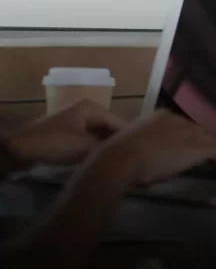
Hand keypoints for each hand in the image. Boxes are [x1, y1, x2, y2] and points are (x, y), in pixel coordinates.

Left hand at [2, 100, 126, 168]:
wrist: (21, 149)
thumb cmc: (55, 143)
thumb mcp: (85, 146)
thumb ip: (107, 147)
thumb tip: (126, 150)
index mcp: (93, 108)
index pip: (119, 122)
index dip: (129, 138)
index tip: (140, 152)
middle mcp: (87, 109)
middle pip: (109, 127)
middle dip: (116, 142)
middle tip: (129, 158)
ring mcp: (76, 119)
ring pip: (98, 133)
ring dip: (105, 146)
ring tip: (117, 160)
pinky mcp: (68, 130)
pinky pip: (88, 137)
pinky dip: (94, 147)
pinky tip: (100, 158)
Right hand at [90, 110, 215, 186]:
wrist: (119, 160)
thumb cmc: (116, 156)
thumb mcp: (131, 144)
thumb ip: (144, 146)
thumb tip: (147, 156)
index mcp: (160, 117)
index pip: (184, 127)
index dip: (190, 139)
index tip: (192, 149)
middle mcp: (177, 121)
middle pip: (199, 132)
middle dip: (206, 144)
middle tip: (211, 159)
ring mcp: (189, 133)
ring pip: (211, 141)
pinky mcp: (197, 148)